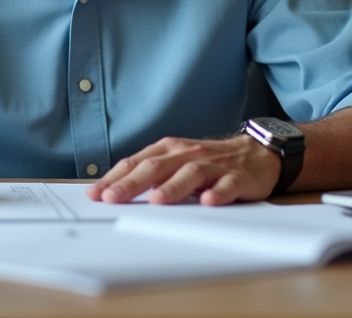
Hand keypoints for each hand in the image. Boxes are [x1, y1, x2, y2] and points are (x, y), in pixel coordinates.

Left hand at [86, 134, 281, 205]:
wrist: (255, 153)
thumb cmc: (208, 161)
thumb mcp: (175, 161)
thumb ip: (149, 173)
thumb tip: (112, 190)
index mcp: (169, 150)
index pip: (137, 163)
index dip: (115, 178)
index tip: (96, 194)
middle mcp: (187, 154)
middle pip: (157, 167)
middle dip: (132, 183)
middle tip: (113, 198)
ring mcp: (213, 165)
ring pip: (190, 174)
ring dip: (173, 187)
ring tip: (157, 200)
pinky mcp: (237, 177)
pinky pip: (227, 185)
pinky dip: (217, 193)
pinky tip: (208, 201)